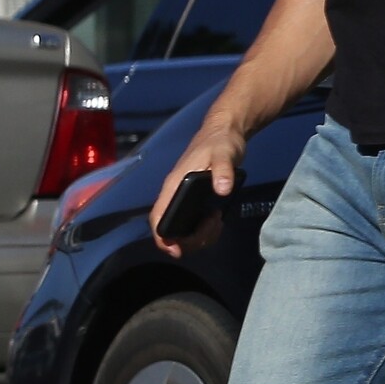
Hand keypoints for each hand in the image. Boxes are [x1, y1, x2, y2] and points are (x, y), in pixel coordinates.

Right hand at [149, 121, 246, 258]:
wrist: (225, 133)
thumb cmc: (221, 141)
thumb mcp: (225, 153)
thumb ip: (223, 169)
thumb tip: (222, 190)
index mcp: (174, 185)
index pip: (158, 216)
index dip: (162, 237)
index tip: (176, 251)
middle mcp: (175, 194)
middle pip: (172, 230)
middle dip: (192, 238)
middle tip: (213, 226)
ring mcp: (185, 199)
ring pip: (185, 230)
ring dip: (201, 234)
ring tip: (217, 220)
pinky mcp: (195, 201)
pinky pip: (194, 224)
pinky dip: (206, 229)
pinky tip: (218, 219)